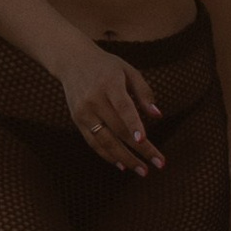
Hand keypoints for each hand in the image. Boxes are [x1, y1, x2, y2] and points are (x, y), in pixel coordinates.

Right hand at [63, 38, 165, 175]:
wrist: (72, 60)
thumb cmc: (107, 66)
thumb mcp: (129, 71)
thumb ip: (144, 92)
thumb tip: (157, 115)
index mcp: (109, 84)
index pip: (123, 107)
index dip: (133, 124)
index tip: (144, 140)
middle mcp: (94, 99)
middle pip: (118, 129)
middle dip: (139, 149)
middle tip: (158, 164)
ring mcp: (84, 111)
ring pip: (105, 141)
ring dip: (125, 158)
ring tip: (142, 170)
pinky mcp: (77, 120)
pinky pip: (93, 142)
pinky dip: (108, 156)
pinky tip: (122, 165)